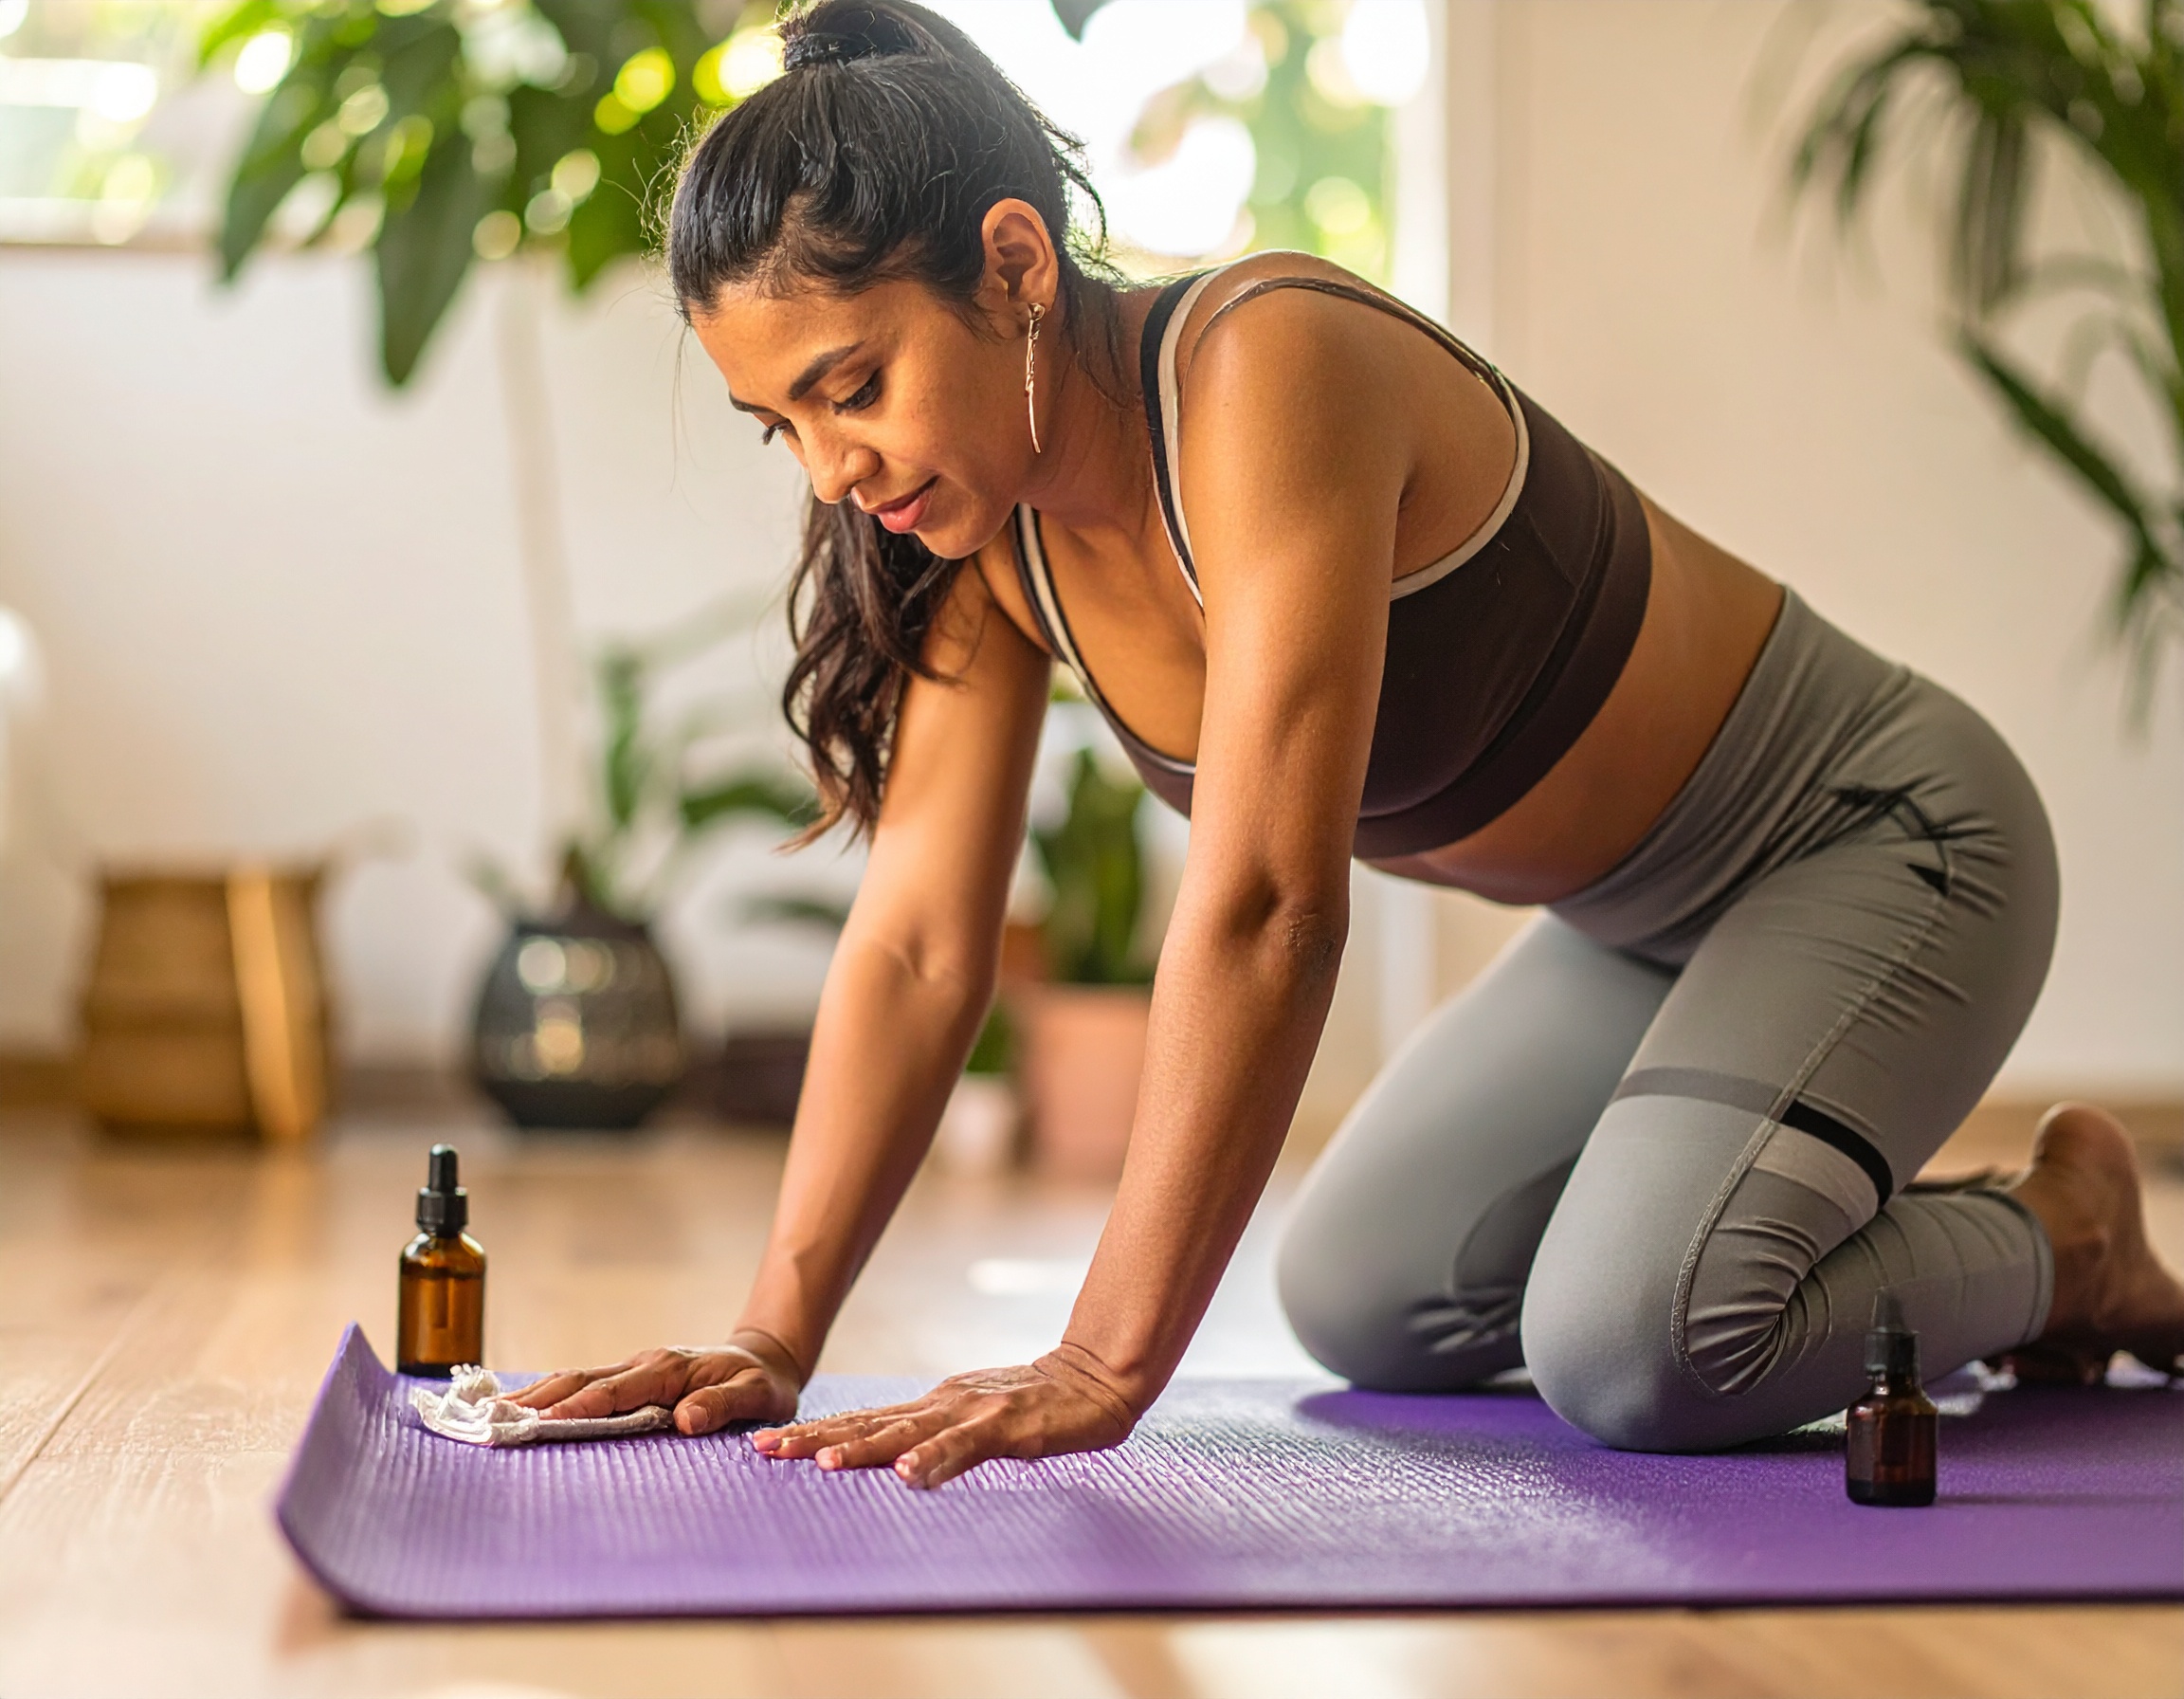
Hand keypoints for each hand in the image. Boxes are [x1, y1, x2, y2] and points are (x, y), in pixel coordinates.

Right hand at [507, 1331, 801, 1435]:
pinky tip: (523, 1407)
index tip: (540, 1424)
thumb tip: (685, 1419)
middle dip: (538, 1400)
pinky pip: (585, 1384)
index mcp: (668, 1369)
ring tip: (492, 1414)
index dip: (577, 1409)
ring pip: (576, 1380)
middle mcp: (644, 1364)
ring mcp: (634, 1369)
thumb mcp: (757, 1396)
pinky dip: (551, 1394)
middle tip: (494, 1420)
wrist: (765, 1359)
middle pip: (581, 1381)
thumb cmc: (761, 1382)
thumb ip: (724, 1405)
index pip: (614, 1392)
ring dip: (536, 1396)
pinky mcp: (630, 1379)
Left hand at [752, 1346, 1137, 1488]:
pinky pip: (965, 1447)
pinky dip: (935, 1460)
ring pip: (907, 1433)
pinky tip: (909, 1475)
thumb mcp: (975, 1420)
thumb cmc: (1037, 1405)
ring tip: (819, 1462)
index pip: (864, 1419)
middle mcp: (942, 1404)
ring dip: (862, 1447)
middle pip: (869, 1422)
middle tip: (764, 1450)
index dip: (815, 1432)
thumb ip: (939, 1437)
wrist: (1095, 1378)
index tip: (766, 1444)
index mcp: (933, 1405)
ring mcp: (972, 1412)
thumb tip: (895, 1462)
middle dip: (815, 1438)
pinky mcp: (1006, 1427)